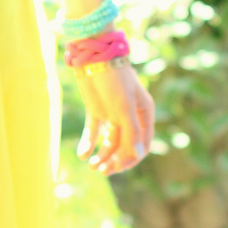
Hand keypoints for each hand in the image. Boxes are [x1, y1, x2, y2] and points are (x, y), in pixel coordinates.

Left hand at [75, 60, 153, 176]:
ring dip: (102, 155)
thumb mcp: (124, 107)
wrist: (93, 57)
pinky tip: (83, 155)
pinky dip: (89, 144)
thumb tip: (138, 155)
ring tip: (92, 166)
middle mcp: (130, 116)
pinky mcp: (97, 110)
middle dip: (115, 160)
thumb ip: (131, 132)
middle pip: (125, 146)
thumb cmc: (114, 80)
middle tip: (102, 171)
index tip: (118, 167)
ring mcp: (113, 114)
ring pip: (110, 142)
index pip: (142, 144)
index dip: (131, 159)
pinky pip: (94, 132)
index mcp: (144, 114)